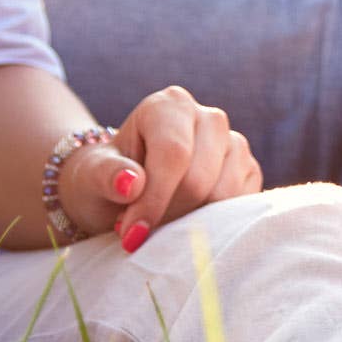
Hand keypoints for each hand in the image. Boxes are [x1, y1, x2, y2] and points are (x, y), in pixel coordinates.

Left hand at [55, 87, 262, 253]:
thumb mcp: (92, 176)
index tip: (132, 236)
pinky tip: (187, 221)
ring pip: (223, 197)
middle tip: (141, 231)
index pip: (173, 154)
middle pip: (199, 180)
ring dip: (189, 223)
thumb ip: (106, 175)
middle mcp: (208, 118)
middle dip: (167, 215)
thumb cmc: (109, 179)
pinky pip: (241, 207)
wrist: (128, 189)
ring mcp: (234, 143)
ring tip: (161, 222)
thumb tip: (131, 184)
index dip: (154, 199)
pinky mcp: (249, 171)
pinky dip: (214, 224)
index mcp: (170, 105)